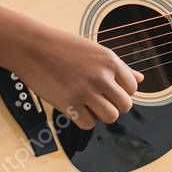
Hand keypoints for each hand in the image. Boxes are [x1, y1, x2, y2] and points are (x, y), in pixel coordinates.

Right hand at [15, 25, 143, 129]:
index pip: (133, 87)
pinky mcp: (69, 104)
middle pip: (125, 106)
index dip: (122, 92)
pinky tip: (75, 109)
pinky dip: (84, 120)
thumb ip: (119, 67)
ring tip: (89, 105)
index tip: (109, 90)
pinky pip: (88, 124)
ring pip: (110, 117)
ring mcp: (85, 91)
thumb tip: (141, 79)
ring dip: (101, 115)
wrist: (31, 46)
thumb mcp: (95, 51)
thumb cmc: (62, 46)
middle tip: (100, 100)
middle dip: (114, 106)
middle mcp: (101, 76)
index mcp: (110, 61)